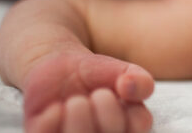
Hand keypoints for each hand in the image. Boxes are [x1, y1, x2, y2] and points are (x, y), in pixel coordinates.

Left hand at [23, 52, 153, 132]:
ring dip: (79, 123)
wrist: (61, 65)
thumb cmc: (97, 74)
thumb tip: (128, 86)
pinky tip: (55, 108)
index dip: (128, 116)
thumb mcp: (124, 72)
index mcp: (125, 129)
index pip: (135, 131)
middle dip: (108, 118)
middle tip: (98, 94)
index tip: (120, 89)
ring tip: (75, 101)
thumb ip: (141, 82)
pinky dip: (51, 121)